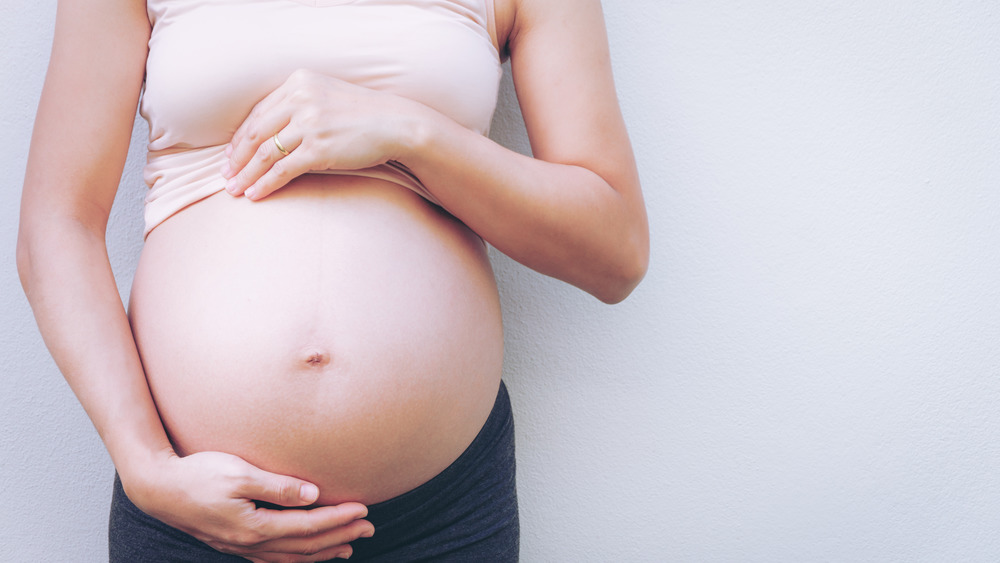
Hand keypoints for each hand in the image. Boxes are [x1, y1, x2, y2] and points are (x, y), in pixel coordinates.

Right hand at [124, 450, 373, 561]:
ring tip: (349, 547)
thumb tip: (313, 494)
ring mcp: (241, 547)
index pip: (308, 526)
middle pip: (305, 546)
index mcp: (255, 526)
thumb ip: (277, 486)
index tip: (363, 509)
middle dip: (340, 537)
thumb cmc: (197, 474)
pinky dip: (298, 558)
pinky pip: (274, 559)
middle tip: (369, 528)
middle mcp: (251, 543)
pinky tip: (307, 555)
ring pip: (292, 557)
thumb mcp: (238, 473)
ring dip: (323, 552)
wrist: (158, 488)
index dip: (338, 519)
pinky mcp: (234, 544)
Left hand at [221, 68, 424, 200]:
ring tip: (236, 190)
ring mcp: (309, 124)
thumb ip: (299, 104)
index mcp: (299, 83)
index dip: (240, 137)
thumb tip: (269, 132)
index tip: (231, 155)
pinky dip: (265, 184)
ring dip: (247, 175)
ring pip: (265, 153)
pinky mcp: (319, 149)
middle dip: (237, 159)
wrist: (396, 124)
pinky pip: (282, 170)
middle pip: (256, 133)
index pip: (258, 112)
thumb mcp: (327, 96)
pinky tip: (256, 194)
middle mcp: (301, 100)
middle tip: (226, 176)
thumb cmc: (363, 114)